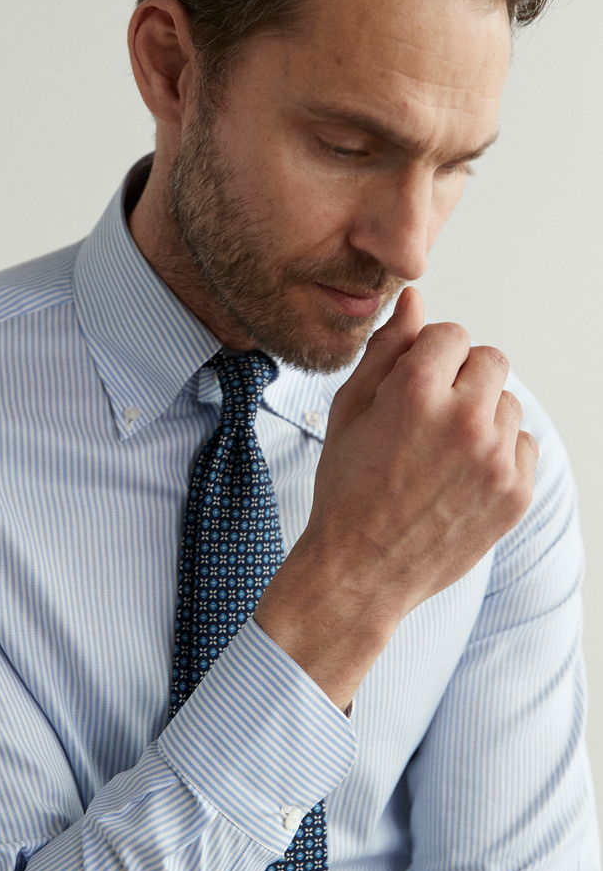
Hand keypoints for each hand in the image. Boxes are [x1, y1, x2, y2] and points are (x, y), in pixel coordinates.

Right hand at [255, 286, 538, 708]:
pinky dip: (498, 454)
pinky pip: (523, 445)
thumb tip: (414, 301)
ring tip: (441, 450)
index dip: (428, 354)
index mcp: (417, 390)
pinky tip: (460, 475)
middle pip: (490, 360)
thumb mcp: (349, 409)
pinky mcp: (515, 493)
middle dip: (461, 377)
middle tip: (430, 413)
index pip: (451, 333)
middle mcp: (464, 419)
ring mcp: (495, 459)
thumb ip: (386, 349)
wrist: (361, 569)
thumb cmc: (347, 488)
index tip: (413, 382)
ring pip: (507, 404)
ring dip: (480, 415)